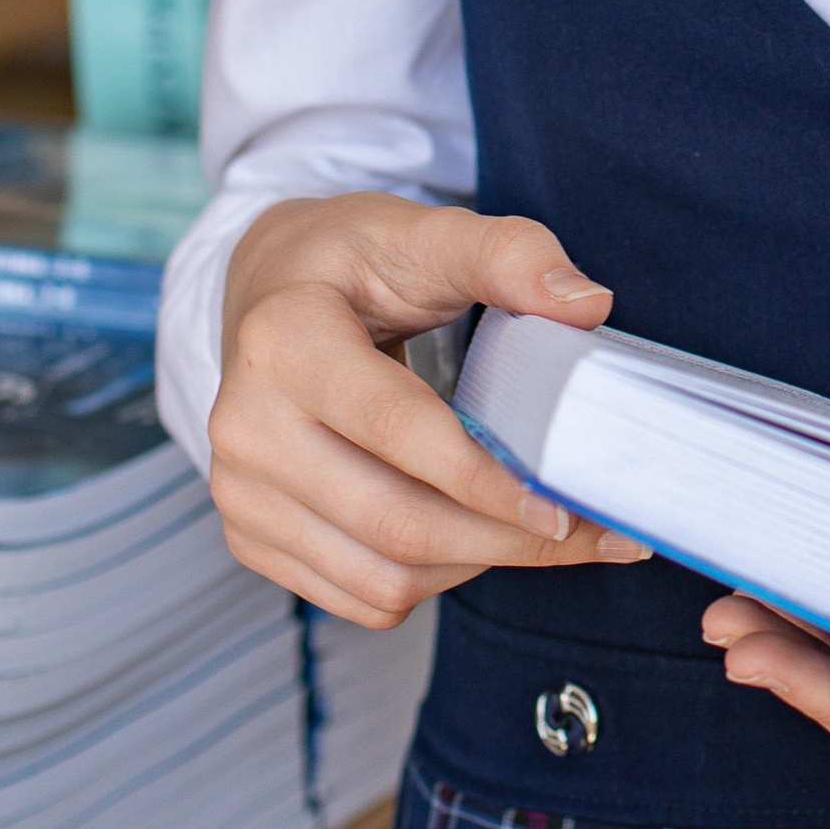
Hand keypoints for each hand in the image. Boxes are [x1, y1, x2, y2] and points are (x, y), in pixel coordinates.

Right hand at [210, 192, 648, 627]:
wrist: (265, 292)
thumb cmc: (353, 263)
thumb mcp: (424, 233)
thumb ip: (509, 255)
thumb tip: (587, 304)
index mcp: (284, 340)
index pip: (397, 430)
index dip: (488, 479)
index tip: (567, 506)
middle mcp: (245, 427)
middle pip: (395, 522)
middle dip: (505, 538)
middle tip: (590, 530)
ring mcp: (239, 492)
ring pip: (384, 577)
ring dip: (478, 563)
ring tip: (543, 529)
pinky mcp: (250, 537)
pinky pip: (363, 595)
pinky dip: (435, 578)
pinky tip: (474, 534)